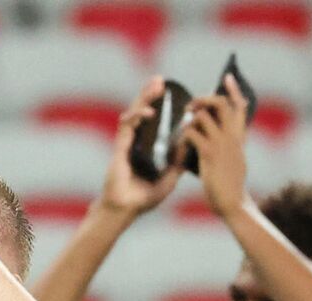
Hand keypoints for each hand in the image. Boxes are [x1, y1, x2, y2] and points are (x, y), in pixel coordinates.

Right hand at [102, 77, 185, 217]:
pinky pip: (127, 126)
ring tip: (155, 85)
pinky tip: (148, 112)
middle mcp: (137, 141)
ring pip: (135, 113)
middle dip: (151, 95)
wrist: (125, 209)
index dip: (162, 107)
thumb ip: (178, 162)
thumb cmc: (144, 198)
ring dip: (144, 98)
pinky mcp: (120, 147)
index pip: (155, 121)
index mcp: (148, 147)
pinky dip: (137, 117)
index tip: (174, 95)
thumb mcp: (169, 178)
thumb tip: (191, 143)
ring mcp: (128, 142)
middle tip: (161, 81)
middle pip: (144, 112)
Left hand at [180, 75, 250, 220]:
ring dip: (190, 118)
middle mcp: (233, 136)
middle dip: (204, 99)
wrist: (233, 204)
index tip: (227, 78)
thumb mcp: (237, 161)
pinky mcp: (209, 154)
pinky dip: (183, 135)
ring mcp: (221, 144)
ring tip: (184, 127)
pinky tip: (179, 144)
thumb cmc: (232, 186)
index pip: (241, 107)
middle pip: (221, 104)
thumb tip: (226, 136)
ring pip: (204, 115)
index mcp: (240, 137)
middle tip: (192, 106)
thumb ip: (233, 145)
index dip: (234, 90)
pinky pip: (192, 133)